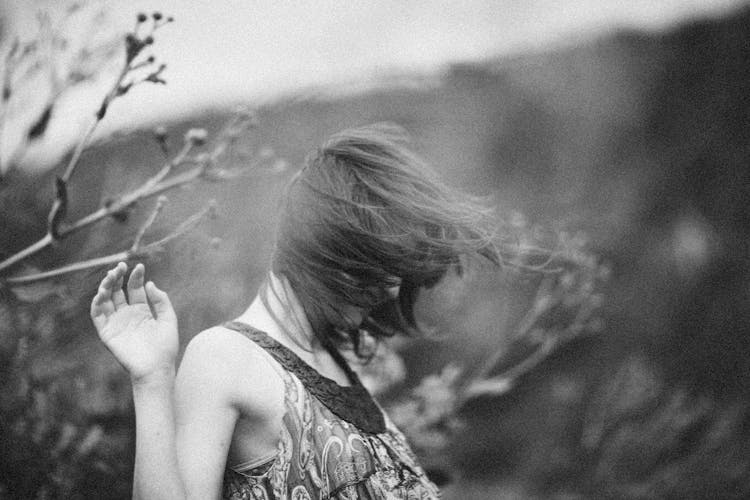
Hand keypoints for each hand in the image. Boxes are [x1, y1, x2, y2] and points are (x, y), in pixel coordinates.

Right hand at [90, 262, 177, 383]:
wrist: (156, 368)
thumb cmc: (165, 347)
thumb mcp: (168, 319)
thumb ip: (161, 300)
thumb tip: (150, 283)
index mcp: (142, 311)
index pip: (135, 288)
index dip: (136, 276)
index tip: (140, 267)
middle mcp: (127, 315)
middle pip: (118, 290)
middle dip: (118, 277)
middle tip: (120, 266)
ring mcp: (116, 322)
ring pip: (106, 299)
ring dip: (106, 286)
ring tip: (111, 275)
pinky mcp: (107, 332)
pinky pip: (97, 315)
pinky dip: (97, 302)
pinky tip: (103, 292)